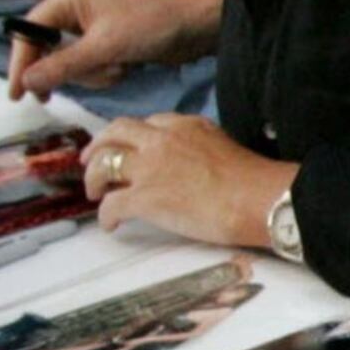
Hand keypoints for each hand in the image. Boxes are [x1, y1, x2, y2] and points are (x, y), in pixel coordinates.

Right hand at [8, 0, 222, 97]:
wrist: (194, 26)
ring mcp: (91, 26)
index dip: (22, 62)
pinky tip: (128, 66)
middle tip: (92, 75)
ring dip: (95, 73)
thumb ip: (62, 65)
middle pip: (50, 52)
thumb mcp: (104, 47)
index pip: (30, 31)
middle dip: (74, 70)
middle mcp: (75, 8)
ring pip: (72, 65)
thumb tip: (27, 82)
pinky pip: (92, 67)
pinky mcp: (106, 41)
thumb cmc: (151, 25)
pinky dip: (107, 73)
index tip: (17, 93)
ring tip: (120, 65)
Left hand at [79, 112, 293, 248]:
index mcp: (184, 125)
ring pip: (104, 163)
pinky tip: (110, 225)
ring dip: (94, 178)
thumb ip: (201, 145)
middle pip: (116, 132)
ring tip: (95, 192)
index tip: (131, 149)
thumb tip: (195, 164)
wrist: (258, 199)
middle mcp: (161, 139)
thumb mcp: (224, 145)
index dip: (134, 138)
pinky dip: (106, 215)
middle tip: (91, 160)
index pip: (148, 124)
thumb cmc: (253, 180)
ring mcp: (149, 167)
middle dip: (99, 145)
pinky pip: (112, 204)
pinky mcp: (145, 197)